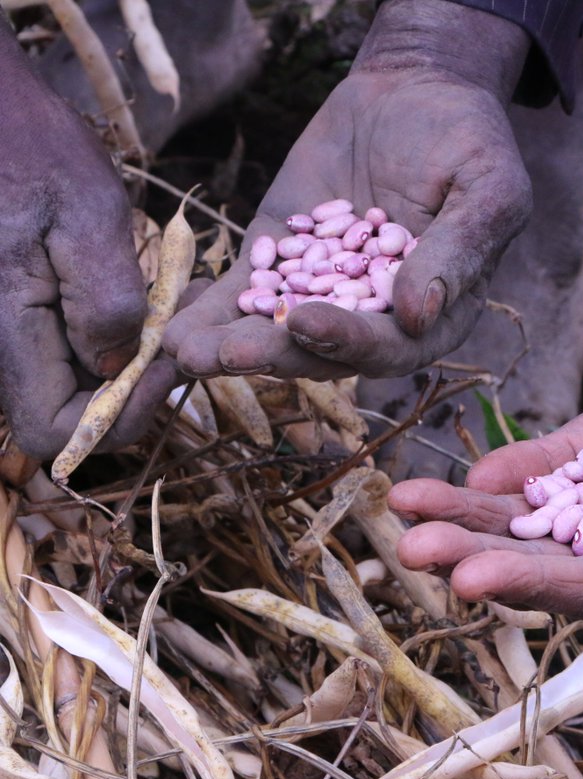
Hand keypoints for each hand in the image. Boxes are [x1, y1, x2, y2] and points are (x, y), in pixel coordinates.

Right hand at [0, 31, 175, 459]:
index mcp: (3, 323)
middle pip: (59, 414)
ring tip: (152, 311)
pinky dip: (96, 336)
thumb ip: (103, 298)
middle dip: (123, 391)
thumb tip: (117, 366)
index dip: (116, 418)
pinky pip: (53, 348)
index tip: (161, 368)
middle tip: (168, 339)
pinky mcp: (8, 310)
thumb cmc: (32, 145)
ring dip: (114, 363)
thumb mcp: (88, 212)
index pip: (51, 432)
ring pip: (61, 383)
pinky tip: (124, 295)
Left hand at [164, 2, 532, 379]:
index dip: (350, 344)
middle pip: (327, 351)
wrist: (416, 89)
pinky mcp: (281, 259)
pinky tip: (174, 329)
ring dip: (235, 346)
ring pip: (279, 331)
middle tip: (228, 355)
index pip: (394, 347)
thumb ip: (459, 251)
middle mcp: (378, 315)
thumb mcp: (487, 188)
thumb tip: (417, 315)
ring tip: (188, 351)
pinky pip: (246, 292)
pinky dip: (213, 312)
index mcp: (436, 312)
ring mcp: (325, 290)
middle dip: (277, 354)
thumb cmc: (468, 139)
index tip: (305, 321)